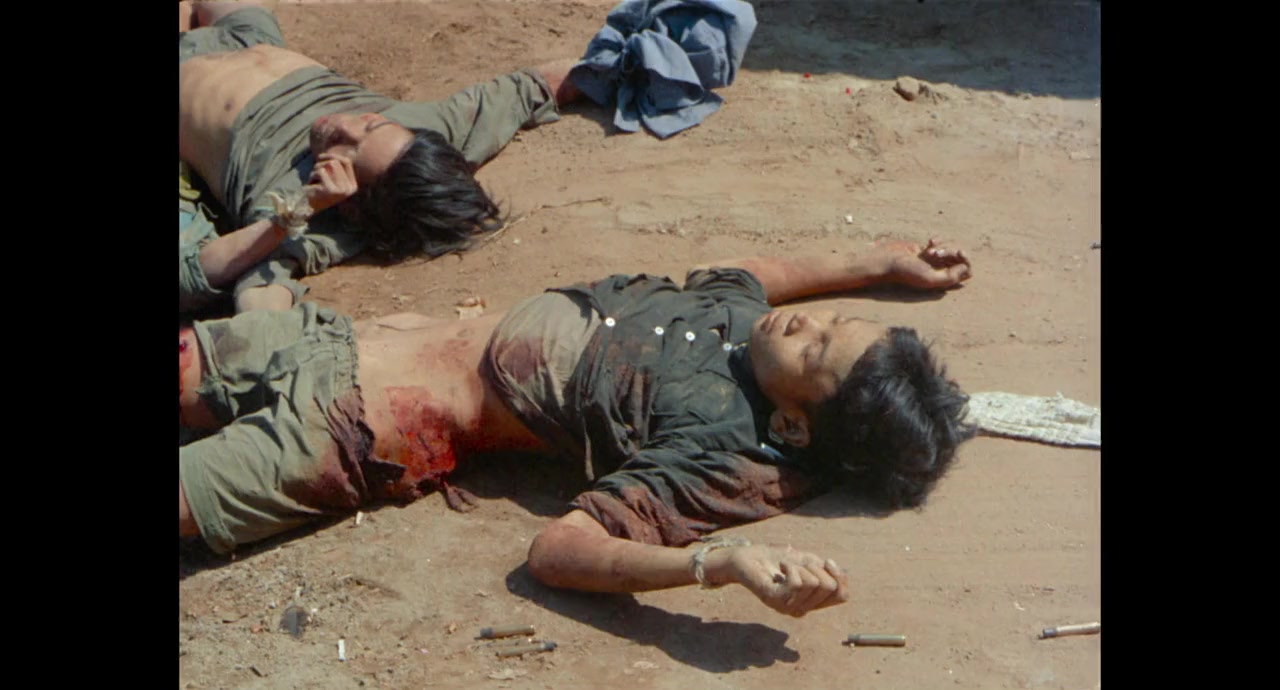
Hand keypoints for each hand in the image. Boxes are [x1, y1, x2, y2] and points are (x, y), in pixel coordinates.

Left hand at [304, 153, 358, 212]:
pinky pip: (321, 172)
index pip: (347, 162)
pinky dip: (312, 176)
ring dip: (316, 170)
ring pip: (328, 165)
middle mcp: (349, 188)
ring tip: (314, 181)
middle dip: (321, 165)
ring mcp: (341, 190)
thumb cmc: (317, 190)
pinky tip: (311, 185)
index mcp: (352, 186)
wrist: (307, 207)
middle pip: (336, 163)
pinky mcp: (331, 190)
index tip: (320, 157)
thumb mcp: (330, 178)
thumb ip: (336, 167)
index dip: (333, 155)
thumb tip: (336, 152)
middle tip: (315, 176)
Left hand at [720, 544, 849, 616]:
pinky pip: (797, 583)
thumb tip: (840, 575)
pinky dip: (791, 567)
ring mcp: (787, 607)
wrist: (747, 557)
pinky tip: (781, 567)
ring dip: (801, 566)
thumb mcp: (809, 562)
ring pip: (814, 583)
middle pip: (830, 587)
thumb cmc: (777, 559)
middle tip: (798, 565)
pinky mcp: (774, 599)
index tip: (827, 561)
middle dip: (817, 567)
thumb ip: (826, 571)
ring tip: (786, 567)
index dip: (840, 576)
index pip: (842, 596)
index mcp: (812, 602)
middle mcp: (802, 609)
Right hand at [876, 238, 971, 289]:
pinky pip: (940, 243)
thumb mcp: (929, 278)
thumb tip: (966, 268)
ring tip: (929, 251)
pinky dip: (937, 240)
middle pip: (959, 258)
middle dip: (951, 251)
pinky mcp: (925, 251)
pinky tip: (929, 242)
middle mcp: (940, 272)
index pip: (966, 271)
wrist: (887, 261)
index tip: (959, 253)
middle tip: (937, 253)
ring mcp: (933, 261)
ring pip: (950, 249)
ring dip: (943, 246)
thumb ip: (950, 277)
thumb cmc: (906, 272)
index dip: (966, 261)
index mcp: (943, 281)